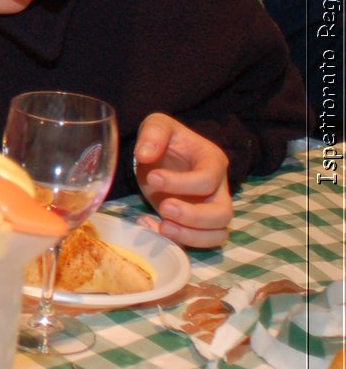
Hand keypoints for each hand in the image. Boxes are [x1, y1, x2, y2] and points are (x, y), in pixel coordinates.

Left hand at [132, 112, 232, 248]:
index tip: (153, 177)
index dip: (182, 183)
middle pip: (223, 213)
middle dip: (193, 216)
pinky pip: (199, 243)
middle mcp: (218, 189)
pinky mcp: (195, 225)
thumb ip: (153, 133)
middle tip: (164, 208)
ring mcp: (209, 209)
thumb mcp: (157, 125)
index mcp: (212, 162)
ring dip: (190, 235)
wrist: (161, 156)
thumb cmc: (166, 140)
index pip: (209, 178)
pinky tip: (153, 228)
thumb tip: (145, 154)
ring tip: (161, 226)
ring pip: (218, 234)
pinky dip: (179, 242)